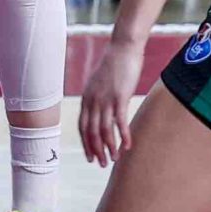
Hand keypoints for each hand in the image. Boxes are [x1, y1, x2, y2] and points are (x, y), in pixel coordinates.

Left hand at [78, 38, 144, 165]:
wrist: (123, 47)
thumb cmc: (114, 64)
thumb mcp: (100, 83)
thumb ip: (98, 97)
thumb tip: (101, 110)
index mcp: (86, 98)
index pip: (82, 127)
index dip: (86, 144)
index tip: (90, 157)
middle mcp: (93, 101)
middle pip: (91, 132)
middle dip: (96, 150)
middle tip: (102, 164)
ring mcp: (105, 99)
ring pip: (104, 130)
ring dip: (109, 147)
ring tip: (115, 159)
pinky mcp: (120, 97)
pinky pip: (119, 121)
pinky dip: (123, 136)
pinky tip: (127, 145)